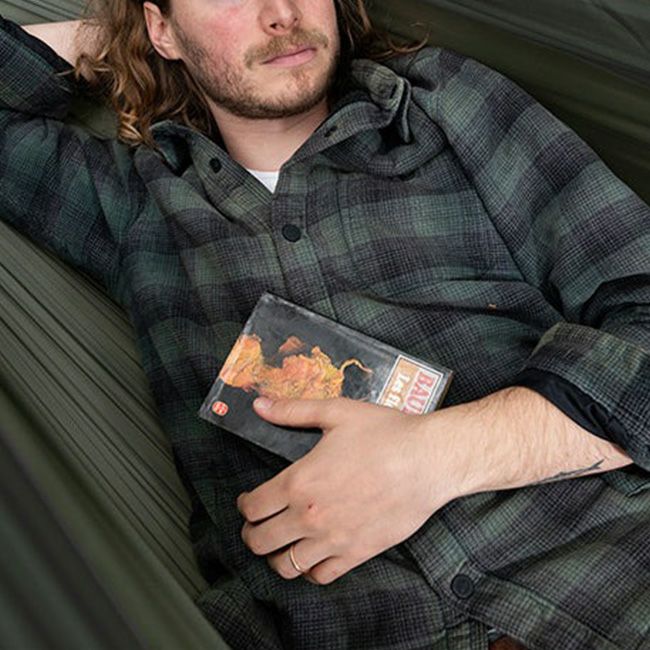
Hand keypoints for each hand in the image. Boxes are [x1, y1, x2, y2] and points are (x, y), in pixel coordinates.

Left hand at [236, 397, 451, 585]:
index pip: (252, 508)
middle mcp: (310, 516)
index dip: (243, 506)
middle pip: (260, 542)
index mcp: (300, 481)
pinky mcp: (358, 553)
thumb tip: (260, 405)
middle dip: (252, 534)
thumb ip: (293, 411)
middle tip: (258, 525)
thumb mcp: (336, 412)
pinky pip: (321, 576)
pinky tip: (313, 555)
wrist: (428, 461)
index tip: (249, 502)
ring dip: (276, 556)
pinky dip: (310, 571)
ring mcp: (333, 539)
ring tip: (281, 544)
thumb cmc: (385, 434)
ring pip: (286, 566)